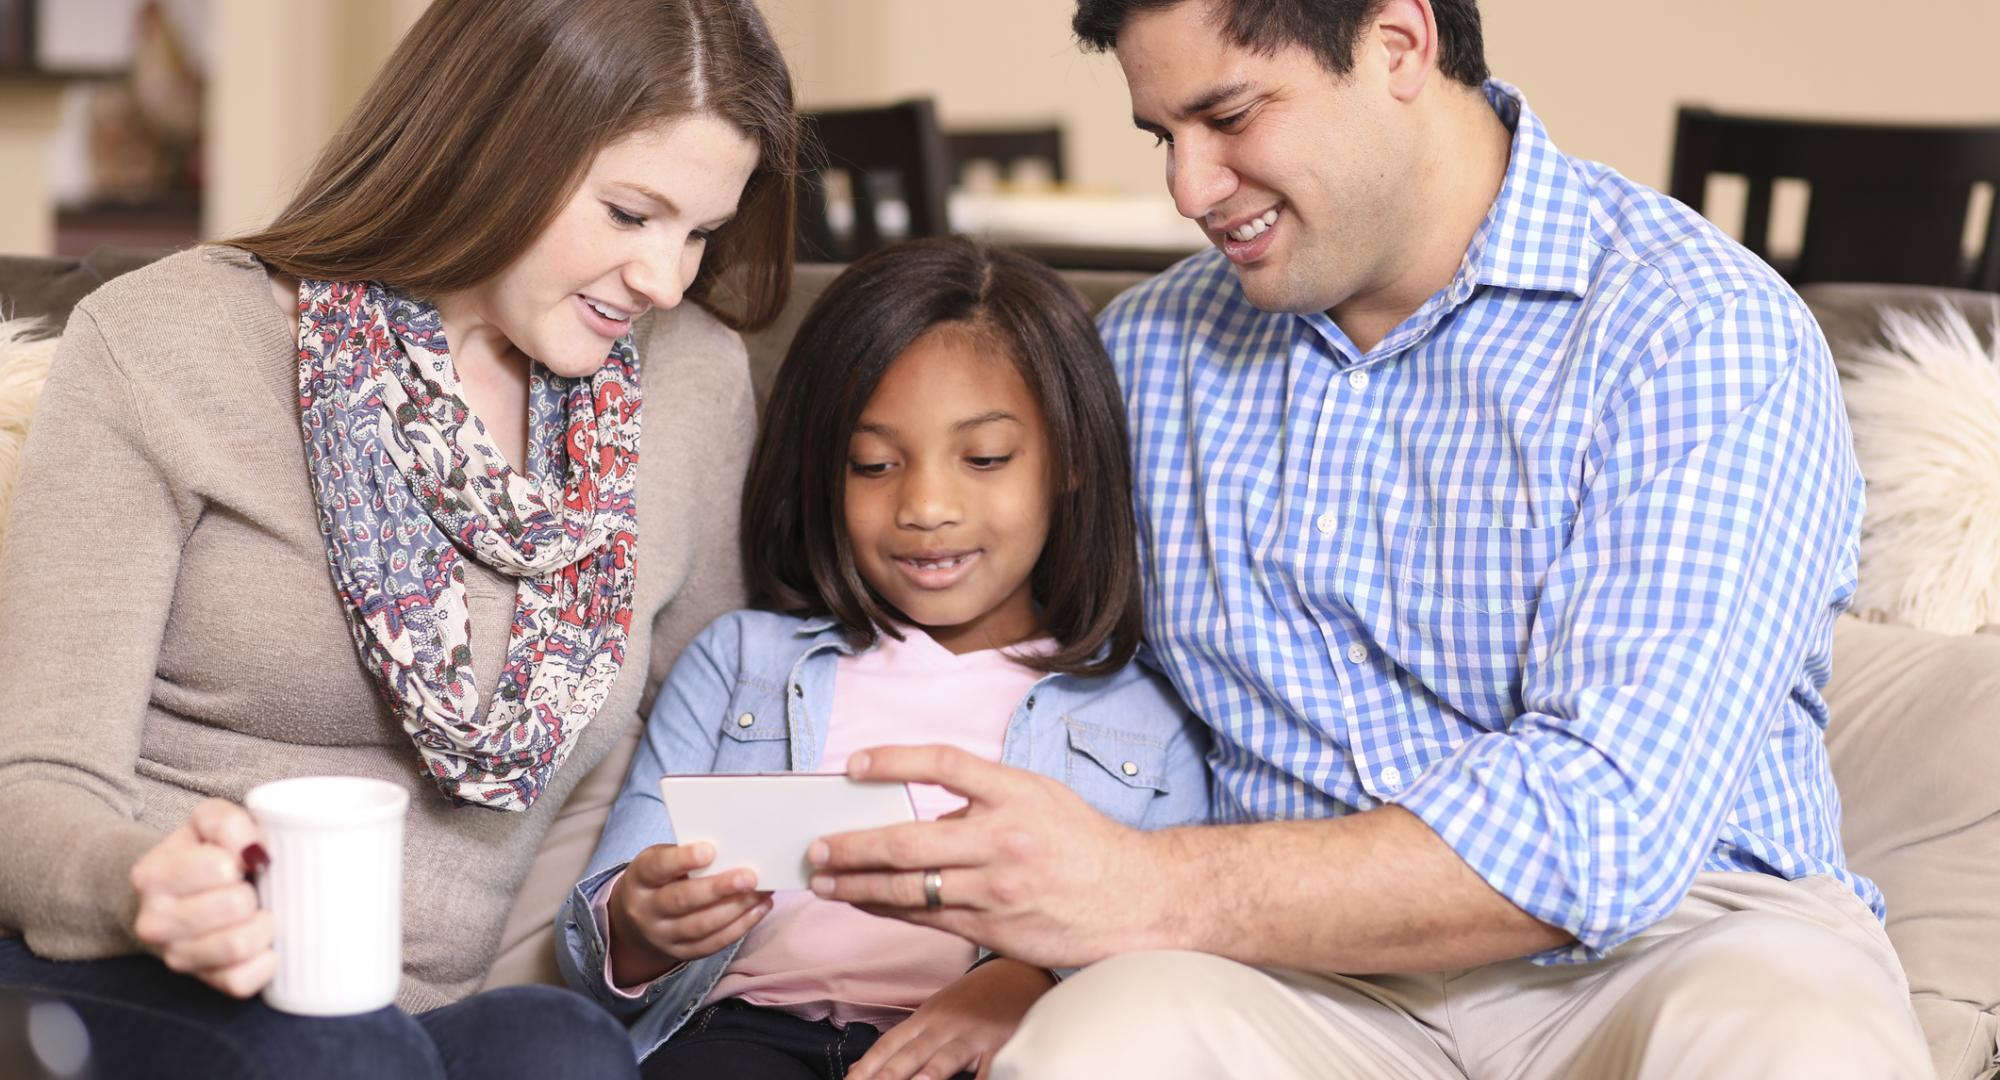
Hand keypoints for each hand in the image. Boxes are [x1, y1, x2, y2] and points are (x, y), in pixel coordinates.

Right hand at [128, 798, 274, 997]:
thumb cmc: (205, 854)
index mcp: (152, 875)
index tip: (239, 860)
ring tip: (259, 913)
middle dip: (254, 892)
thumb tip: (252, 849)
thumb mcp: (208, 824)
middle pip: (234, 905)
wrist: (182, 896)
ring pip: (239, 945)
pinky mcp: (203, 982)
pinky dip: (264, 961)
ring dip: (263, 925)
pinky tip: (262, 943)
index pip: (219, 866)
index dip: (242, 858)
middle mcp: (154, 921)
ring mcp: (176, 956)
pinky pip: (242, 980)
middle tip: (250, 888)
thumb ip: (226, 823)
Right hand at [607, 842, 771, 984]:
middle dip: (718, 889)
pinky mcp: (682, 953)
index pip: (658, 868)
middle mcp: (646, 911)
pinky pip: (713, 944)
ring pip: (701, 926)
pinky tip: (759, 909)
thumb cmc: (661, 877)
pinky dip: (740, 927)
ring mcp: (663, 936)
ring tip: (761, 892)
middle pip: (681, 901)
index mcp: (640, 879)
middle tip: (749, 877)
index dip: (682, 859)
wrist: (639, 918)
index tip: (710, 850)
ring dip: (736, 909)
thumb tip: (733, 850)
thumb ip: (686, 856)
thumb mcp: (662, 860)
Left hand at [806, 746, 1180, 969]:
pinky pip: (927, 919)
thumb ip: (983, 798)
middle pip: (906, 840)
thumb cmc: (1083, 844)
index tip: (853, 765)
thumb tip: (922, 812)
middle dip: (851, 845)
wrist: (1133, 899)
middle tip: (816, 845)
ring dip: (857, 886)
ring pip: (908, 889)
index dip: (892, 761)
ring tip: (825, 881)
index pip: (942, 764)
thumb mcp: (1039, 797)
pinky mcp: (992, 927)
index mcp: (1014, 793)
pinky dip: (888, 910)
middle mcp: (1001, 839)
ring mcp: (995, 888)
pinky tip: (864, 904)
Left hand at [849, 958, 1056, 1079]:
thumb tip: (866, 1068)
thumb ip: (908, 1040)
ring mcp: (974, 1034)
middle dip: (888, 1075)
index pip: (889, 1044)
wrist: (1019, 973)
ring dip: (929, 1073)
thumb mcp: (937, 1012)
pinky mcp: (1003, 1042)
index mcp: (925, 1018)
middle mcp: (945, 1025)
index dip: (868, 1066)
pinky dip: (984, 1076)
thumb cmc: (974, 999)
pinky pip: (992, 1064)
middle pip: (911, 1053)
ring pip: (947, 1056)